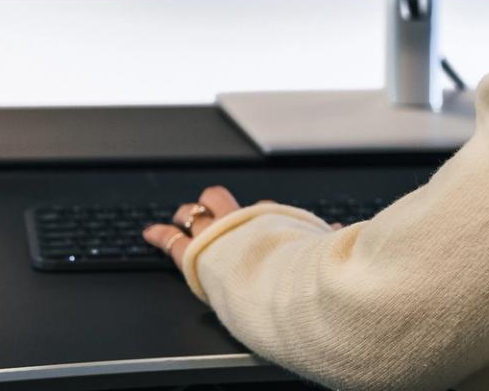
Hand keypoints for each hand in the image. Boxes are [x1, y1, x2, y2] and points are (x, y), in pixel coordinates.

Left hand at [142, 185, 344, 272]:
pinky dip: (160, 234)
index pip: (260, 211)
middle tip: (211, 212)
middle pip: (222, 200)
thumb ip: (328, 240)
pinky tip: (149, 232)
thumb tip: (340, 230)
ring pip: (194, 213)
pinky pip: (172, 241)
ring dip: (188, 216)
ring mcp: (216, 236)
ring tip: (181, 218)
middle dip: (216, 204)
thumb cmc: (306, 273)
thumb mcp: (323, 252)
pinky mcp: (197, 255)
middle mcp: (241, 221)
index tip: (256, 221)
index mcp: (271, 221)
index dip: (256, 217)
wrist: (281, 288)